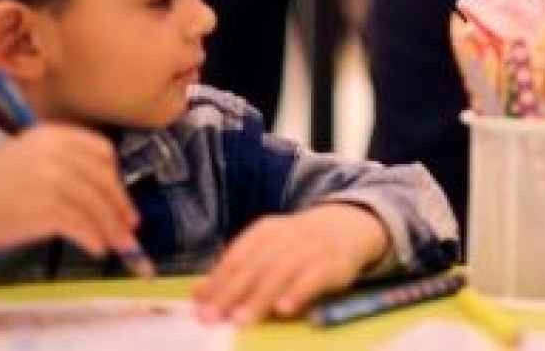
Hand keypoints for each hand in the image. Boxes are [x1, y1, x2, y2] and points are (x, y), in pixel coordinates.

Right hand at [0, 125, 139, 257]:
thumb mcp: (32, 154)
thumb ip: (66, 162)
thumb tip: (103, 191)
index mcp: (57, 135)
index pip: (102, 152)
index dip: (115, 177)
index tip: (120, 197)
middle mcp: (60, 154)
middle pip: (104, 181)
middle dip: (120, 206)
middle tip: (130, 227)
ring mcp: (54, 180)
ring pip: (95, 206)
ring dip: (111, 228)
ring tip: (118, 245)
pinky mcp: (46, 208)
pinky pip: (80, 225)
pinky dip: (93, 238)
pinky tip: (96, 249)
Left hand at [193, 203, 389, 324]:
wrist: (348, 226)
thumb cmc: (298, 246)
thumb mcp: (266, 250)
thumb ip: (234, 272)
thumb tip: (196, 294)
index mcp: (266, 230)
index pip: (237, 256)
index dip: (218, 282)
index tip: (200, 308)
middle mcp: (288, 235)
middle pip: (256, 264)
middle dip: (232, 292)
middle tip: (214, 319)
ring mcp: (313, 248)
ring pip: (283, 270)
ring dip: (261, 296)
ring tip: (242, 319)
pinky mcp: (335, 263)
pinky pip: (315, 277)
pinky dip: (299, 292)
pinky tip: (285, 309)